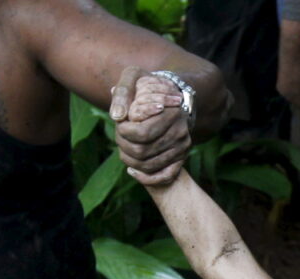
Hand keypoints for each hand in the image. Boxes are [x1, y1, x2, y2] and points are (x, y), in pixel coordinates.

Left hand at [110, 66, 190, 184]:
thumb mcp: (134, 78)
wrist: (172, 95)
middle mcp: (180, 132)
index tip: (120, 123)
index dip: (123, 132)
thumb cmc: (148, 86)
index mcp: (171, 112)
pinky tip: (132, 170)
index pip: (142, 133)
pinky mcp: (181, 158)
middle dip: (123, 146)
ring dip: (129, 161)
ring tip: (123, 150)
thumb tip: (117, 116)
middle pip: (143, 152)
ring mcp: (182, 147)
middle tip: (120, 135)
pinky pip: (164, 177)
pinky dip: (145, 178)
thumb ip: (123, 93)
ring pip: (149, 166)